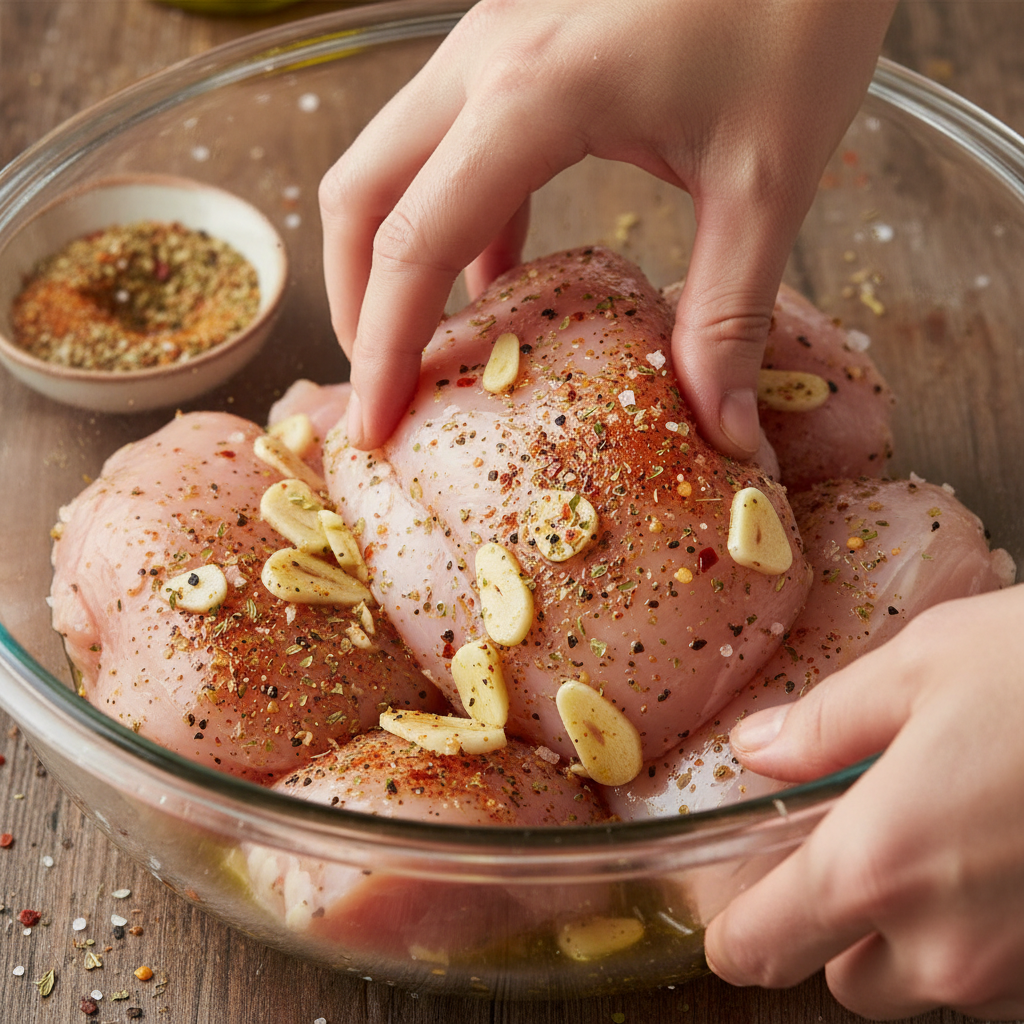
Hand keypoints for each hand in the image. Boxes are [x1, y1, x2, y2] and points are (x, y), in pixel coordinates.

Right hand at [320, 0, 894, 452]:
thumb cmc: (798, 4)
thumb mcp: (767, 176)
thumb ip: (728, 312)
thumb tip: (722, 432)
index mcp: (531, 94)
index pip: (414, 242)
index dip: (381, 349)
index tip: (374, 428)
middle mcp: (485, 58)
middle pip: (362, 192)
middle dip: (356, 300)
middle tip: (388, 384)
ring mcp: (494, 37)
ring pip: (392, 160)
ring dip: (392, 254)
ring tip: (429, 343)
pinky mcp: (521, 37)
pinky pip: (452, 139)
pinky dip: (454, 216)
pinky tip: (498, 273)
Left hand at [705, 585, 1023, 1020]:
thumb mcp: (921, 666)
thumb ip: (824, 724)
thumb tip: (756, 750)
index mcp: (880, 863)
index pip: (763, 946)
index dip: (737, 932)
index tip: (731, 913)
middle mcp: (948, 948)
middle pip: (847, 977)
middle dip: (840, 922)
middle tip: (863, 844)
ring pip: (929, 989)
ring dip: (921, 936)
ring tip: (952, 840)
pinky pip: (1004, 987)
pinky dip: (991, 941)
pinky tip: (1011, 861)